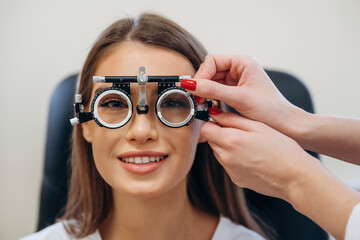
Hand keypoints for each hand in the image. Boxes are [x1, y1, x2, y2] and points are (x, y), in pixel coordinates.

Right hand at [182, 54, 303, 135]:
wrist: (286, 125)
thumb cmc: (270, 110)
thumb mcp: (239, 98)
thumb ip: (213, 90)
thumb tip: (190, 84)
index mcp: (244, 63)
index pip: (213, 61)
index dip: (202, 74)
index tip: (194, 88)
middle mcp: (240, 69)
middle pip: (211, 70)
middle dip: (202, 83)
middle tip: (196, 98)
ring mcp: (238, 81)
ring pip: (212, 81)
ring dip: (205, 91)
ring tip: (201, 103)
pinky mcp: (236, 92)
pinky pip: (217, 91)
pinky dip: (210, 97)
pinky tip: (208, 106)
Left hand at [201, 110, 313, 199]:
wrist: (296, 178)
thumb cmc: (282, 149)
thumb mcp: (259, 126)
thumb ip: (232, 119)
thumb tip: (214, 113)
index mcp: (230, 141)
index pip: (205, 129)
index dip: (211, 122)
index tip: (221, 119)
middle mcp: (226, 157)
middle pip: (211, 141)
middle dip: (220, 134)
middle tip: (240, 131)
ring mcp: (230, 171)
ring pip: (219, 153)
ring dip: (228, 146)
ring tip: (250, 145)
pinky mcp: (236, 180)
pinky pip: (228, 165)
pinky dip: (235, 159)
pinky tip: (252, 157)